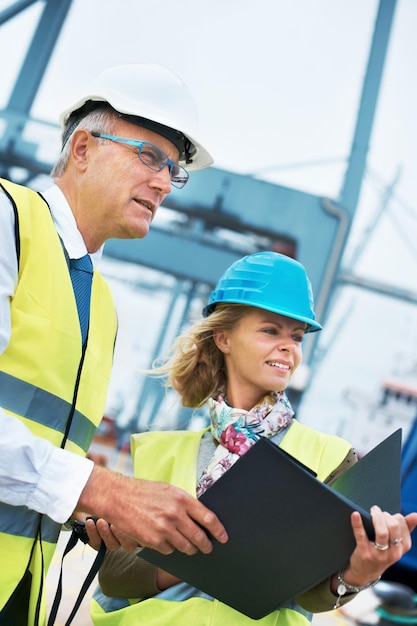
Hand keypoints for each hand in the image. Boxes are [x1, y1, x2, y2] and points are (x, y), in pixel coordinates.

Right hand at [77, 465, 227, 555]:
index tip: (223, 537)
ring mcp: (164, 529)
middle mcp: (175, 514)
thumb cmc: (144, 491)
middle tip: (208, 548)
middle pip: (199, 537)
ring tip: (189, 547)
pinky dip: (169, 548)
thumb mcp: (168, 490)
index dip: (218, 530)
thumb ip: (184, 503)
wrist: (118, 497)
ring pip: (185, 547)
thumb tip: (200, 517)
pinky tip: (166, 541)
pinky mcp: (153, 541)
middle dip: (205, 545)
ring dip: (189, 549)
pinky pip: (168, 550)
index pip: (208, 518)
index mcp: (182, 499)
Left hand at [333, 505, 416, 589]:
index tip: (386, 515)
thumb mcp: (396, 544)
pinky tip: (355, 515)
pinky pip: (361, 536)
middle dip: (384, 515)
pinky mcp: (364, 553)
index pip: (402, 524)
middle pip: (393, 527)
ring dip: (376, 518)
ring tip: (372, 511)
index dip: (393, 515)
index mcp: (403, 547)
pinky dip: (357, 523)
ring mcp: (379, 554)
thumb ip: (406, 528)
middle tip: (376, 511)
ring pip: (381, 532)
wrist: (365, 572)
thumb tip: (416, 515)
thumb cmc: (382, 552)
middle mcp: (393, 552)